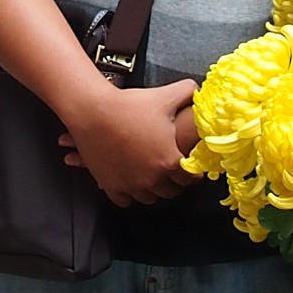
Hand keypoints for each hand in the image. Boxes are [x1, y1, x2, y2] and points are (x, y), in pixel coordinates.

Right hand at [59, 79, 198, 207]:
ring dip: (153, 190)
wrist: (93, 111)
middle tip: (172, 174)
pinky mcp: (111, 186)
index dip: (192, 174)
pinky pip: (124, 200)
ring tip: (153, 178)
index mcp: (169, 161)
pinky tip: (131, 183)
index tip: (190, 171)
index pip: (189, 179)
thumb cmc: (128, 105)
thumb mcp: (166, 96)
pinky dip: (129, 194)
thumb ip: (188, 93)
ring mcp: (131, 185)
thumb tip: (199, 92)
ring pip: (149, 198)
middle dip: (173, 183)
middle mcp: (152, 178)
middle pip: (170, 192)